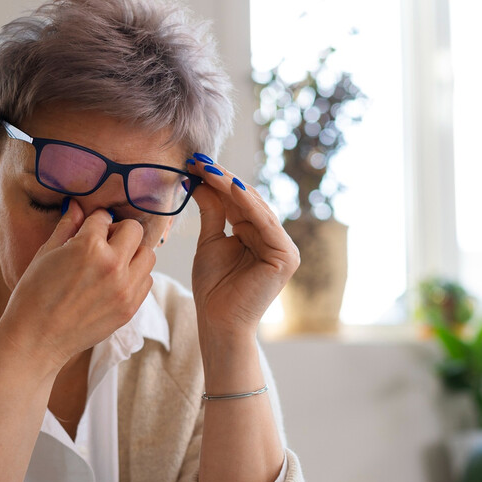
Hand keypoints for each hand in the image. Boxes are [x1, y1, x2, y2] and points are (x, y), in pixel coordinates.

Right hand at [0, 199, 155, 369]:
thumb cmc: (34, 295)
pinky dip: (135, 276)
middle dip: (119, 232)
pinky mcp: (129, 308)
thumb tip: (77, 206)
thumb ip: (67, 227)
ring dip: (132, 253)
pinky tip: (115, 282)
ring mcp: (125, 289)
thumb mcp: (46, 253)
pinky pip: (146, 281)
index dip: (93, 222)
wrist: (36, 338)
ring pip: (147, 254)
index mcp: (89, 246)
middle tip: (103, 243)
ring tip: (112, 263)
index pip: (104, 217)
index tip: (87, 229)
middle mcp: (113, 265)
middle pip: (134, 230)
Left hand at [188, 159, 298, 336]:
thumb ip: (213, 212)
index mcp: (258, 235)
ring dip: (232, 186)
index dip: (217, 182)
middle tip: (199, 160)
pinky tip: (230, 187)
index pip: (238, 202)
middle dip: (223, 180)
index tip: (194, 163)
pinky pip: (265, 224)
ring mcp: (284, 248)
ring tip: (209, 169)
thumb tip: (201, 181)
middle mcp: (274, 239)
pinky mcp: (286, 257)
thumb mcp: (210, 241)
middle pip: (248, 201)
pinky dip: (248, 205)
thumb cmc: (213, 288)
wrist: (218, 321)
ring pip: (256, 208)